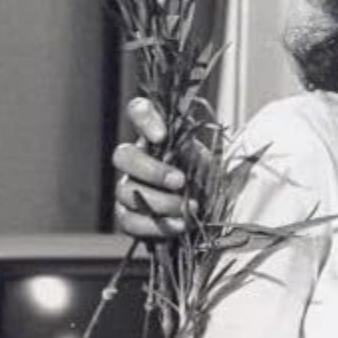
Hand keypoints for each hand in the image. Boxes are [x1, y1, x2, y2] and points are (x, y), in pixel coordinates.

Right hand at [112, 97, 197, 237]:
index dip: (144, 117)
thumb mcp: (207, 159)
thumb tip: (181, 131)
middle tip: (180, 181)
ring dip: (160, 202)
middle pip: (123, 156)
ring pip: (127, 191)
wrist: (214, 214)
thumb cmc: (209, 181)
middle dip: (152, 170)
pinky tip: (179, 225)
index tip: (161, 135)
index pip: (140, 112)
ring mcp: (129, 189)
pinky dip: (155, 225)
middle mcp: (137, 161)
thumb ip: (190, 145)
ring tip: (188, 208)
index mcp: (156, 138)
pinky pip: (130, 221)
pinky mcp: (130, 217)